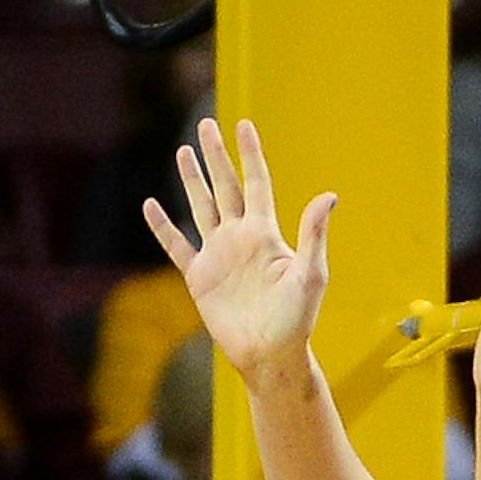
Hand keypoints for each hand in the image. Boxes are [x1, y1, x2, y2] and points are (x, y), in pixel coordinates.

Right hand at [144, 117, 331, 381]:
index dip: (250, 154)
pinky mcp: (200, 277)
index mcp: (265, 234)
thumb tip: (329, 195)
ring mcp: (219, 256)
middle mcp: (240, 238)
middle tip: (207, 124)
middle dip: (216, 156)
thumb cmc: (297, 319)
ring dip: (192, 180)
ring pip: (202, 207)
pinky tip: (151, 205)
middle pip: (225, 187)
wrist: (270, 355)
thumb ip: (313, 233)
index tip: (244, 125)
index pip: (256, 183)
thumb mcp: (310, 274)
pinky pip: (177, 245)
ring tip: (183, 151)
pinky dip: (163, 226)